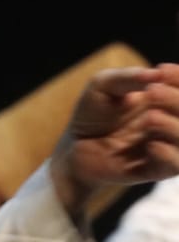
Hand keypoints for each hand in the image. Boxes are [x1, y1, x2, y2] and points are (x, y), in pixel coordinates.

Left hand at [52, 64, 178, 214]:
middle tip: (152, 92)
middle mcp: (172, 124)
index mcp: (167, 102)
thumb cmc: (92, 115)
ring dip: (174, 126)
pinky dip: (167, 154)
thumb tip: (155, 73)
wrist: (73, 147)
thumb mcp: (102, 87)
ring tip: (149, 117)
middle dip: (176, 100)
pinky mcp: (154, 170)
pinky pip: (174, 165)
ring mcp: (165, 147)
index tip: (162, 71)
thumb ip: (126, 78)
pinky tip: (151, 145)